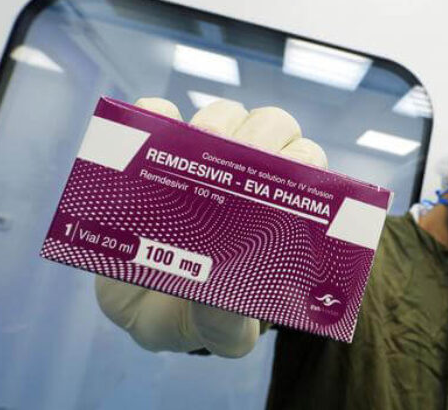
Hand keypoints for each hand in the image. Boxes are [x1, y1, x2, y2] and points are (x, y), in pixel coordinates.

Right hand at [95, 97, 326, 356]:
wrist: (140, 308)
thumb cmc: (194, 315)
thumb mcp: (216, 332)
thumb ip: (227, 322)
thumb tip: (223, 299)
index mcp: (277, 209)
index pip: (307, 168)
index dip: (304, 164)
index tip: (289, 175)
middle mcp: (244, 175)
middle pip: (272, 129)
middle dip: (261, 136)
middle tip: (236, 158)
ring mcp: (200, 158)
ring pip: (224, 114)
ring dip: (216, 121)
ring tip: (197, 148)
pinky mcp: (154, 151)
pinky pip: (158, 115)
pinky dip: (155, 114)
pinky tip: (151, 130)